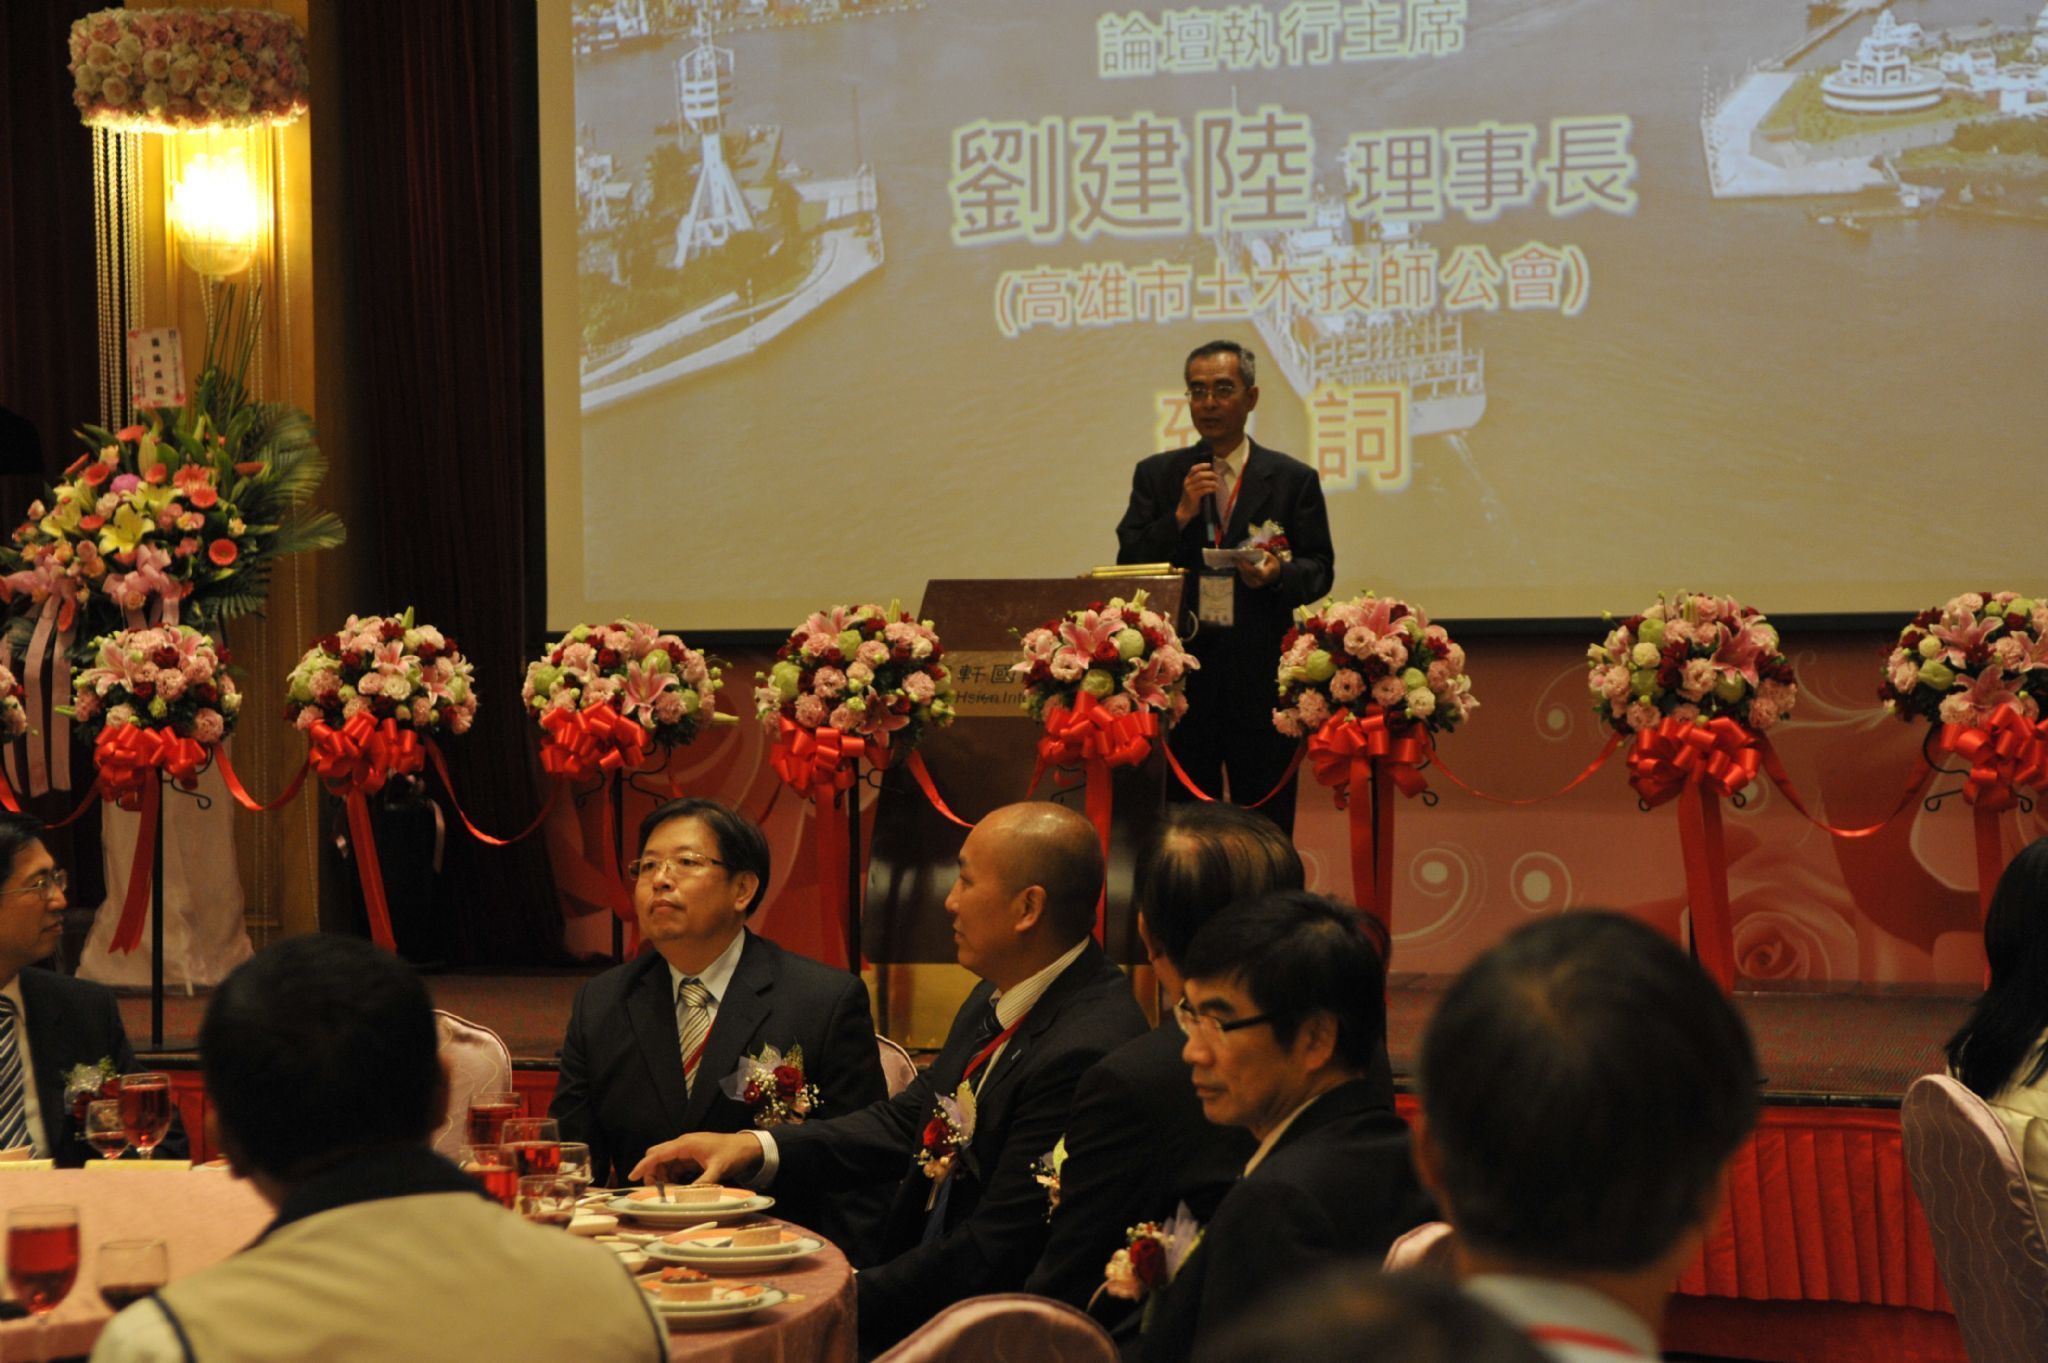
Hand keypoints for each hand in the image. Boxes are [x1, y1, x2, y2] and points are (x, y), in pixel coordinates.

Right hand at [628, 1131, 762, 1186]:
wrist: (749, 1146)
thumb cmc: (734, 1153)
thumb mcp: (719, 1169)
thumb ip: (703, 1183)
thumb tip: (688, 1197)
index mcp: (686, 1144)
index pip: (658, 1154)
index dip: (644, 1165)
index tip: (632, 1176)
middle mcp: (683, 1145)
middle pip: (657, 1156)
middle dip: (651, 1172)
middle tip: (653, 1191)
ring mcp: (687, 1151)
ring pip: (665, 1163)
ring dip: (662, 1177)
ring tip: (665, 1193)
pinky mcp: (691, 1157)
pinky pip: (675, 1167)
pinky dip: (671, 1177)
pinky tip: (675, 1189)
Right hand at [1174, 461, 1219, 528]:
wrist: (1185, 510)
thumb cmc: (1192, 498)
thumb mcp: (1193, 487)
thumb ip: (1199, 481)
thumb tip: (1212, 474)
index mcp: (1187, 479)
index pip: (1194, 469)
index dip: (1202, 466)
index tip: (1210, 465)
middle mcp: (1187, 483)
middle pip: (1200, 474)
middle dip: (1210, 474)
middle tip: (1217, 477)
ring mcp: (1189, 489)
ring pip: (1203, 482)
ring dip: (1212, 482)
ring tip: (1217, 484)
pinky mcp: (1193, 496)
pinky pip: (1204, 490)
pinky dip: (1211, 489)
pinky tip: (1215, 490)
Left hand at [1235, 549, 1279, 588]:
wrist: (1275, 574)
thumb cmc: (1271, 563)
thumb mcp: (1269, 556)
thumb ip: (1260, 554)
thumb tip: (1247, 550)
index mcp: (1266, 574)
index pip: (1255, 571)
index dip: (1247, 565)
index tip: (1241, 558)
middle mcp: (1260, 581)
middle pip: (1247, 573)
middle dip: (1240, 565)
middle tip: (1234, 557)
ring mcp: (1255, 584)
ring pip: (1244, 575)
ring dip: (1239, 567)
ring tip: (1234, 559)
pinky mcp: (1251, 585)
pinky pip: (1244, 577)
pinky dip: (1241, 570)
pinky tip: (1237, 564)